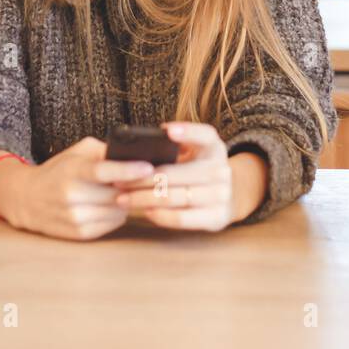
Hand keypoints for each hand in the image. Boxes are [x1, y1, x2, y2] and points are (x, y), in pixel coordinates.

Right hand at [7, 137, 152, 241]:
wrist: (28, 198)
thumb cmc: (59, 170)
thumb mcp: (76, 153)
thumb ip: (103, 151)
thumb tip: (133, 153)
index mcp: (72, 171)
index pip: (102, 171)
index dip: (127, 170)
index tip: (148, 167)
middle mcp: (71, 196)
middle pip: (116, 194)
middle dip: (133, 187)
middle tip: (145, 180)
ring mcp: (74, 217)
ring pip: (118, 211)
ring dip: (126, 202)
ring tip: (123, 191)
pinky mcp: (79, 234)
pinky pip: (112, 224)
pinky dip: (116, 214)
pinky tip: (110, 205)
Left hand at [115, 122, 236, 231]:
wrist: (230, 195)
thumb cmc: (199, 169)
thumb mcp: (196, 151)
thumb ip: (177, 145)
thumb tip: (146, 141)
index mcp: (214, 148)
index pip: (203, 135)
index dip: (186, 132)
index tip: (165, 130)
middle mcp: (221, 170)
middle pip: (174, 174)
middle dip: (141, 179)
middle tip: (118, 181)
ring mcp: (222, 195)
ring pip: (173, 198)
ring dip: (143, 199)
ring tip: (123, 198)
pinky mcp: (217, 218)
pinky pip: (182, 218)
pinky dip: (160, 215)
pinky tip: (145, 211)